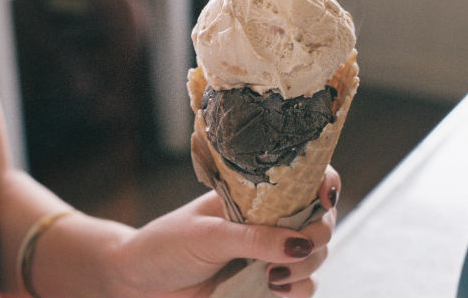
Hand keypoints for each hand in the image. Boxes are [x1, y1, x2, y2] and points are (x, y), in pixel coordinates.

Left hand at [109, 166, 340, 297]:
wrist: (139, 282)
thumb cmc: (165, 245)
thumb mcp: (207, 235)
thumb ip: (252, 238)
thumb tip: (300, 244)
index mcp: (251, 196)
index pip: (299, 180)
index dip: (323, 183)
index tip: (327, 197)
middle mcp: (266, 222)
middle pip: (318, 220)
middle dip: (319, 233)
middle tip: (298, 248)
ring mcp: (268, 253)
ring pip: (314, 255)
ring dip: (307, 265)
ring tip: (274, 276)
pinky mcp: (265, 284)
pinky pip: (301, 287)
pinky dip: (298, 290)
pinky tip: (274, 289)